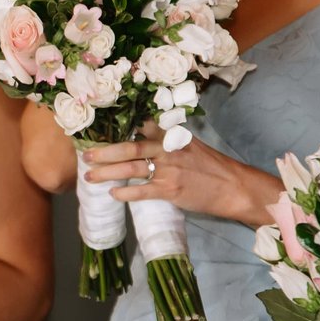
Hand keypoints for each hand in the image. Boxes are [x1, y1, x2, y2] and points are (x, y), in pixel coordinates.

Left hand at [83, 133, 271, 225]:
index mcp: (172, 136)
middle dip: (105, 151)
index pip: (142, 125)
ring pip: (131, 169)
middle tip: (87, 154)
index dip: (119, 126)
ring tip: (90, 176)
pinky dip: (126, 194)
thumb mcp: (190, 145)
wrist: (232, 186)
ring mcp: (169, 170)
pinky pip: (143, 191)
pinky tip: (113, 195)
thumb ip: (168, 140)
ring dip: (107, 172)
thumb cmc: (212, 167)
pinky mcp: (170, 190)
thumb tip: (144, 137)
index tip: (99, 126)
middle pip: (130, 148)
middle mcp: (168, 150)